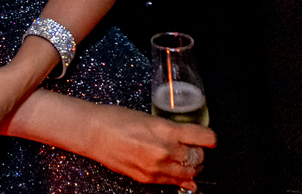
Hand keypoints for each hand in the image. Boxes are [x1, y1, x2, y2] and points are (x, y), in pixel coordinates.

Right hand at [84, 104, 215, 189]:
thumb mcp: (148, 117)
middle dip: (199, 152)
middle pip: (199, 157)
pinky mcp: (148, 179)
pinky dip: (181, 179)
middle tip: (194, 148)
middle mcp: (165, 150)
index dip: (209, 138)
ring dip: (192, 167)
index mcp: (166, 130)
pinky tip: (181, 175)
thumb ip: (170, 130)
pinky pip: (174, 183)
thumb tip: (187, 139)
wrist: (92, 133)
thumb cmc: (115, 119)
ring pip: (190, 172)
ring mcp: (157, 167)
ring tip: (186, 160)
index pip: (205, 138)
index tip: (208, 138)